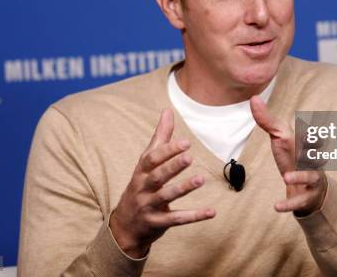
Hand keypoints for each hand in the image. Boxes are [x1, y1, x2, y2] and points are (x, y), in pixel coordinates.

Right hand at [109, 108, 215, 257]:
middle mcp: (143, 188)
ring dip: (183, 188)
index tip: (186, 142)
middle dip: (172, 166)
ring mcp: (149, 206)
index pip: (152, 159)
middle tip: (189, 157)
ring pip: (166, 197)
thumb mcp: (146, 162)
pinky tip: (212, 211)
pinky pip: (176, 219)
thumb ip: (160, 137)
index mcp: (141, 171)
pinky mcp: (157, 223)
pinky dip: (194, 216)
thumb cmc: (140, 186)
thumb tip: (167, 110)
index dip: (168, 151)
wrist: (124, 226)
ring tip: (200, 180)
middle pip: (157, 176)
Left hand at [250, 96, 326, 216]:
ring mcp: (312, 179)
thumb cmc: (293, 158)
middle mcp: (312, 161)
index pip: (310, 138)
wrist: (307, 188)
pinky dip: (288, 203)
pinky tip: (276, 207)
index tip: (308, 130)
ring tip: (286, 177)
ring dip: (300, 177)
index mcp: (306, 145)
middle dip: (315, 152)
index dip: (311, 135)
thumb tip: (253, 98)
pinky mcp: (307, 197)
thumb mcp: (281, 139)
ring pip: (311, 178)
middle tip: (314, 147)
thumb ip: (267, 120)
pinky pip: (299, 201)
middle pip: (316, 156)